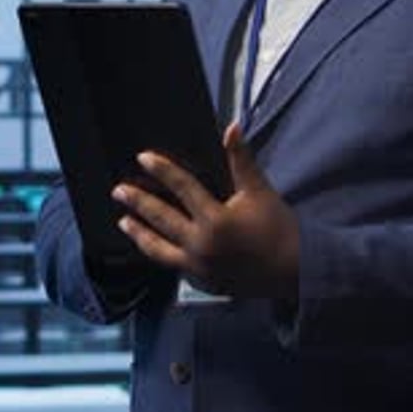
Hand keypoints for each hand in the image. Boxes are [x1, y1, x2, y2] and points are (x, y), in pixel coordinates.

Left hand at [111, 122, 298, 299]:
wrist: (294, 271)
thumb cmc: (278, 227)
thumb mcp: (259, 190)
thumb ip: (240, 160)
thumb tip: (231, 128)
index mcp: (215, 220)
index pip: (181, 188)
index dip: (162, 169)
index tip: (143, 157)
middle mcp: (201, 246)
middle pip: (160, 219)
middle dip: (138, 203)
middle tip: (118, 191)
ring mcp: (198, 269)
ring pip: (158, 250)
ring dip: (139, 234)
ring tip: (123, 222)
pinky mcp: (201, 283)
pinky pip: (174, 266)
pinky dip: (160, 253)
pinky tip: (153, 244)